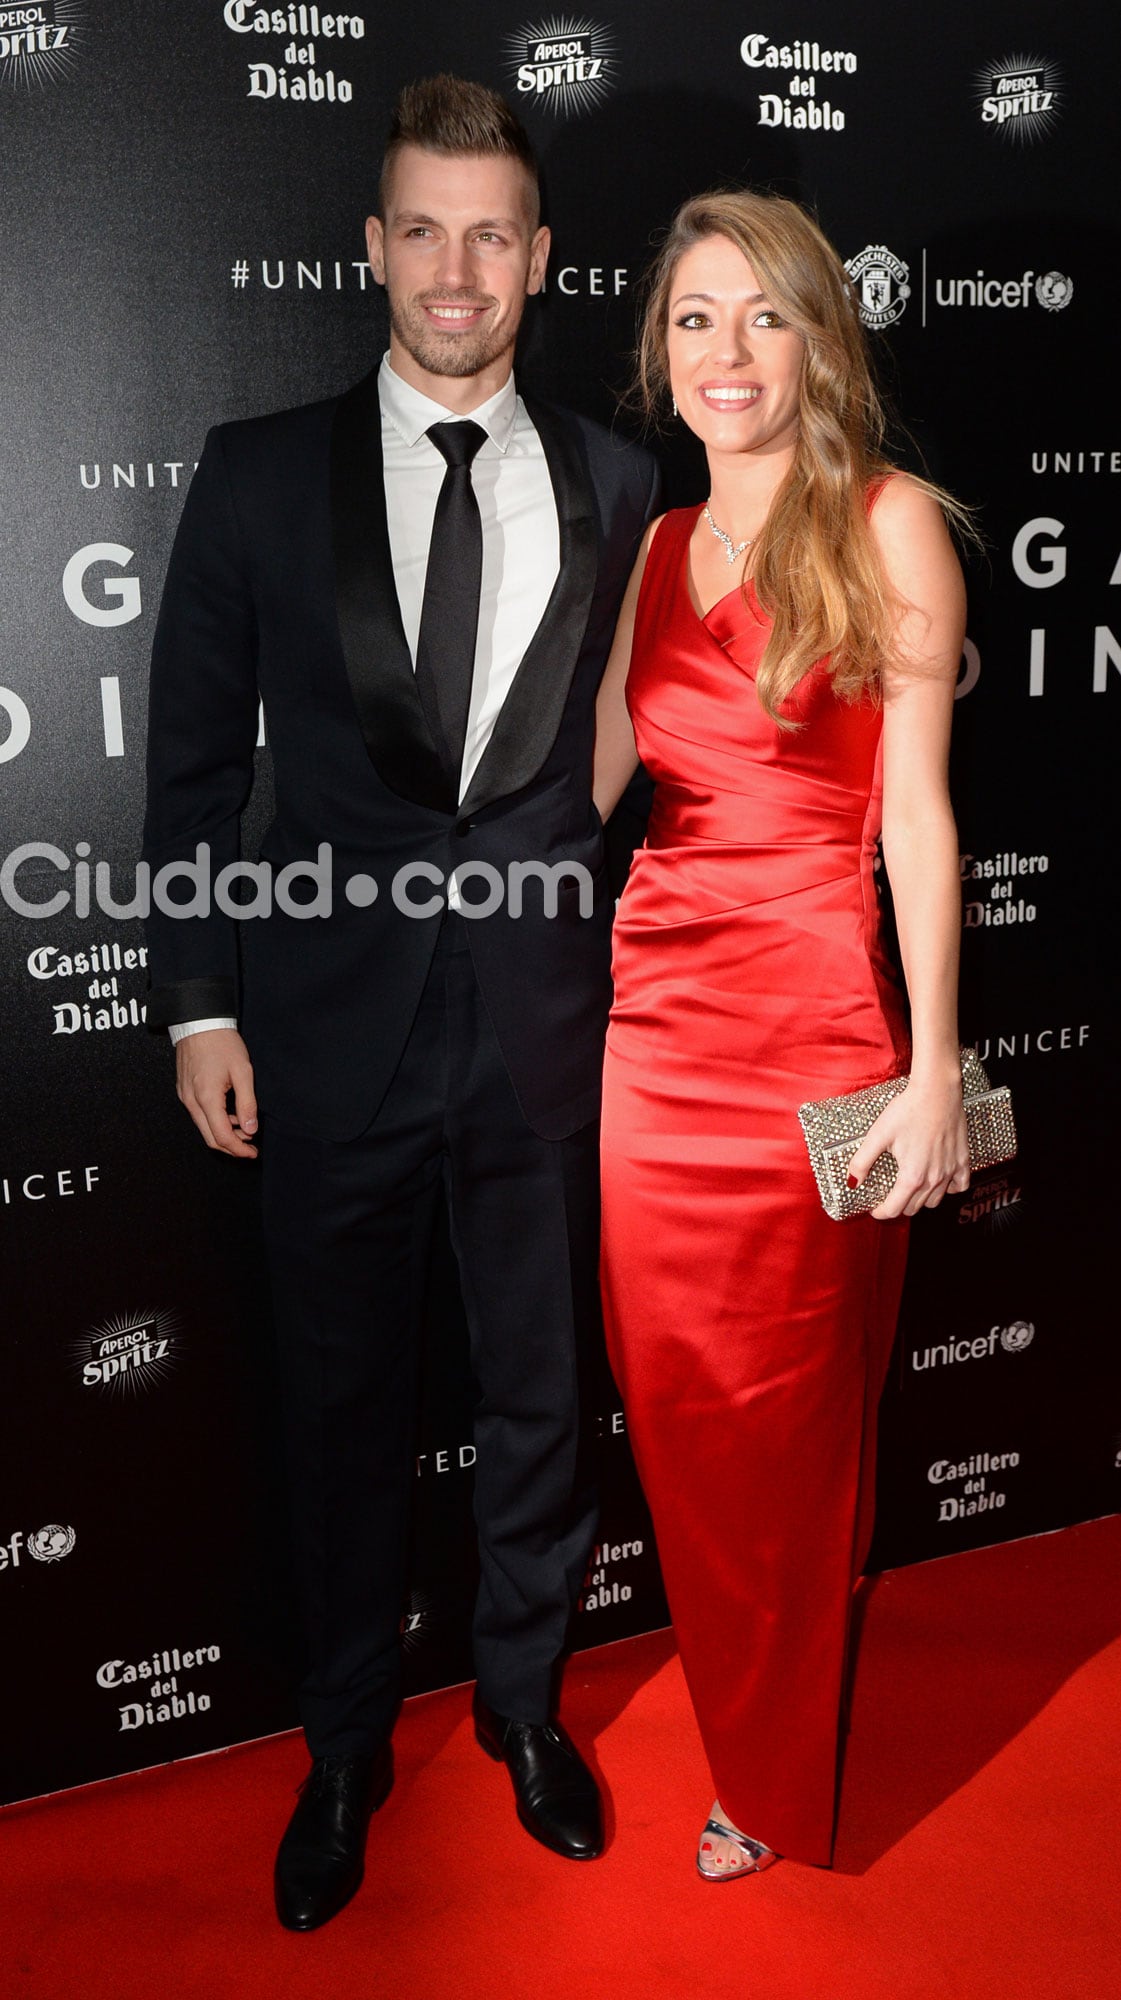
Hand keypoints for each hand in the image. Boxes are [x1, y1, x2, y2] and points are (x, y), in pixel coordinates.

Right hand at [175, 1028, 257, 1158]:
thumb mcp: (243, 1072)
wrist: (199, 1023)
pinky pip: (199, 1115)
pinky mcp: (184, 1091)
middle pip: (210, 1138)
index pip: (222, 1137)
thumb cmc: (221, 1043)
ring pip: (204, 1128)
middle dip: (232, 1147)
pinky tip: (231, 1115)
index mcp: (206, 1098)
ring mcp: (185, 1097)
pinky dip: (215, 1121)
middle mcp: (191, 1101)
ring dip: (224, 1134)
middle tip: (250, 1147)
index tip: (253, 1152)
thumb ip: (247, 1103)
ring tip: (245, 1129)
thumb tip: (251, 1129)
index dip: (239, 1149)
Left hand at [847, 1073, 969, 1219]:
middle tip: (888, 1195)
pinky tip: (938, 1180)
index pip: (895, 1209)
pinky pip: (959, 1186)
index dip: (881, 1212)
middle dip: (898, 1205)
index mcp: (912, 1176)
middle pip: (913, 1208)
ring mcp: (950, 1171)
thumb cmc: (908, 1110)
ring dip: (921, 1199)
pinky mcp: (963, 1161)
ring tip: (909, 1188)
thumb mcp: (878, 1135)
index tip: (874, 1208)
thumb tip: (852, 1182)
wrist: (937, 1091)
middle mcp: (933, 1179)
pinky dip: (948, 1189)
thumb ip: (862, 1161)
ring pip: (935, 1201)